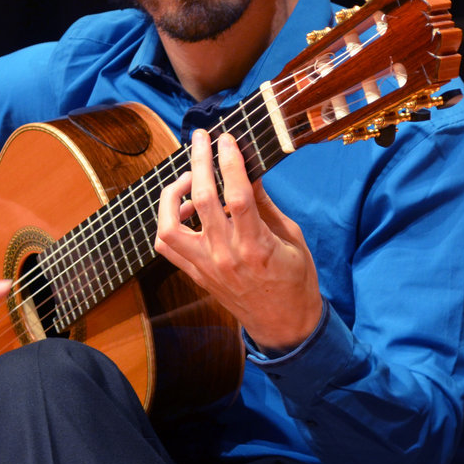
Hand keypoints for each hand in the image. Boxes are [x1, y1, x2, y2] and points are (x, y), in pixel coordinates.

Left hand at [154, 129, 321, 353]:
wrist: (284, 325)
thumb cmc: (296, 280)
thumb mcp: (292, 238)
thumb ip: (265, 205)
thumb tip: (248, 172)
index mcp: (256, 246)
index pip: (237, 195)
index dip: (229, 162)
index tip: (227, 139)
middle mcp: (225, 256)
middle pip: (201, 199)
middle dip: (199, 161)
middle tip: (201, 139)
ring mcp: (206, 267)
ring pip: (170, 224)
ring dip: (173, 194)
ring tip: (189, 178)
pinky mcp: (196, 275)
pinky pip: (167, 246)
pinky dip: (167, 221)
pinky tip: (184, 208)